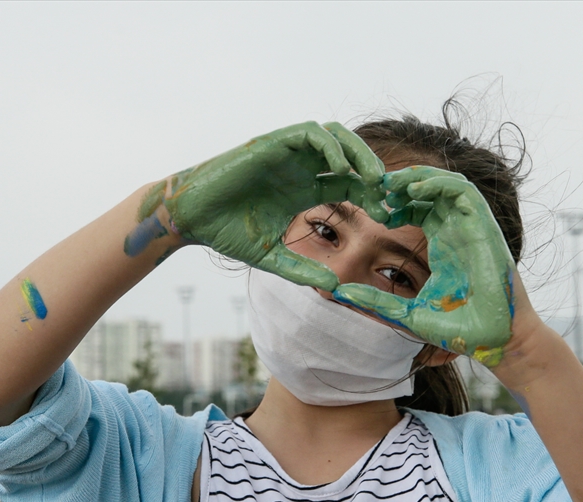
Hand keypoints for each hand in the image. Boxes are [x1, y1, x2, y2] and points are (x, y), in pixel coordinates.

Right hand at [155, 122, 389, 290]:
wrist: (192, 217)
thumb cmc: (226, 233)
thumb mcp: (272, 257)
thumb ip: (302, 269)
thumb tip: (335, 287)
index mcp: (304, 189)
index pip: (349, 184)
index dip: (372, 196)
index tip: (388, 215)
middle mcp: (300, 167)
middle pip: (350, 157)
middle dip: (374, 172)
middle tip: (391, 194)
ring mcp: (287, 153)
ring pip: (335, 138)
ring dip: (359, 153)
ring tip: (374, 177)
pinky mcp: (272, 143)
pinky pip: (310, 134)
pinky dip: (330, 146)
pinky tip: (339, 169)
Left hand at [331, 166, 515, 365]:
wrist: (494, 340)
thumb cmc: (459, 329)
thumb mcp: (406, 313)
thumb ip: (376, 301)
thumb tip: (340, 294)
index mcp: (442, 245)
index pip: (418, 209)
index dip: (395, 203)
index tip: (372, 211)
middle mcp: (456, 231)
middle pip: (429, 190)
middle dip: (401, 184)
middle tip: (374, 188)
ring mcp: (471, 228)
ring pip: (446, 184)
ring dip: (417, 177)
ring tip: (390, 184)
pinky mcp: (484, 227)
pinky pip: (463, 192)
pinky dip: (439, 183)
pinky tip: (414, 189)